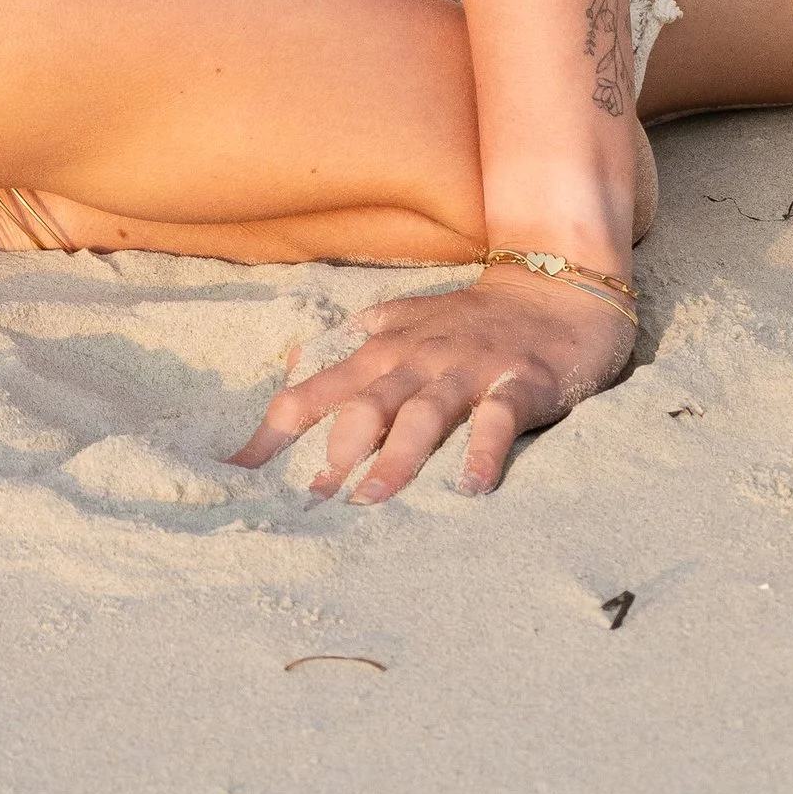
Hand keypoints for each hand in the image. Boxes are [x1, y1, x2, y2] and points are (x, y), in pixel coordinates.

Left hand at [232, 272, 632, 500]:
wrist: (556, 289)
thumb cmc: (469, 320)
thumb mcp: (401, 325)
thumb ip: (350, 349)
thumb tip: (291, 368)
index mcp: (381, 350)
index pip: (313, 391)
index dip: (274, 432)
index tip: (236, 473)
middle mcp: (416, 359)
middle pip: (362, 404)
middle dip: (329, 451)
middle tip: (302, 504)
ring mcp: (467, 370)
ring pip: (423, 413)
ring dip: (395, 456)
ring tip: (368, 499)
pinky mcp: (520, 383)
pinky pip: (499, 420)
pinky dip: (484, 451)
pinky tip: (471, 486)